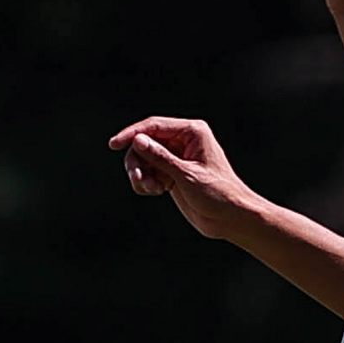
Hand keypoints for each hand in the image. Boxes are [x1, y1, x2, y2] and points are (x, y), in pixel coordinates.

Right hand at [108, 116, 254, 239]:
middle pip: (146, 142)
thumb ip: (160, 157)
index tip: (114, 144)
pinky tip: (156, 191)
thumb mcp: (185, 175)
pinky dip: (146, 182)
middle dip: (137, 161)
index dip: (133, 133)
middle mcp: (184, 141)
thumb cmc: (217, 192)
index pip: (155, 126)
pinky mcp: (172, 173)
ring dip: (141, 174)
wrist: (230, 216)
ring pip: (145, 158)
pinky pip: (149, 172)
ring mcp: (177, 157)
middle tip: (138, 180)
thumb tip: (138, 140)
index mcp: (192, 132)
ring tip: (150, 189)